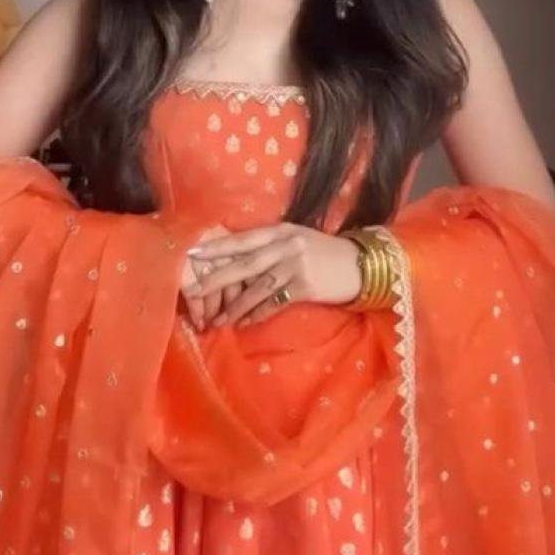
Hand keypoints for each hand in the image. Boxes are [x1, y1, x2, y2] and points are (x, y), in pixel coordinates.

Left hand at [186, 223, 361, 327]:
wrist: (360, 265)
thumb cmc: (324, 253)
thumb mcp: (297, 240)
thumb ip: (271, 247)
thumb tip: (236, 261)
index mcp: (281, 231)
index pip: (243, 239)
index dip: (218, 247)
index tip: (194, 254)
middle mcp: (286, 245)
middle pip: (245, 264)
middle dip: (217, 279)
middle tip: (195, 290)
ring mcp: (296, 265)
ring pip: (257, 288)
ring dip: (235, 306)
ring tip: (218, 320)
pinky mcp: (305, 286)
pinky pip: (274, 302)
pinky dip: (257, 313)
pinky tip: (244, 322)